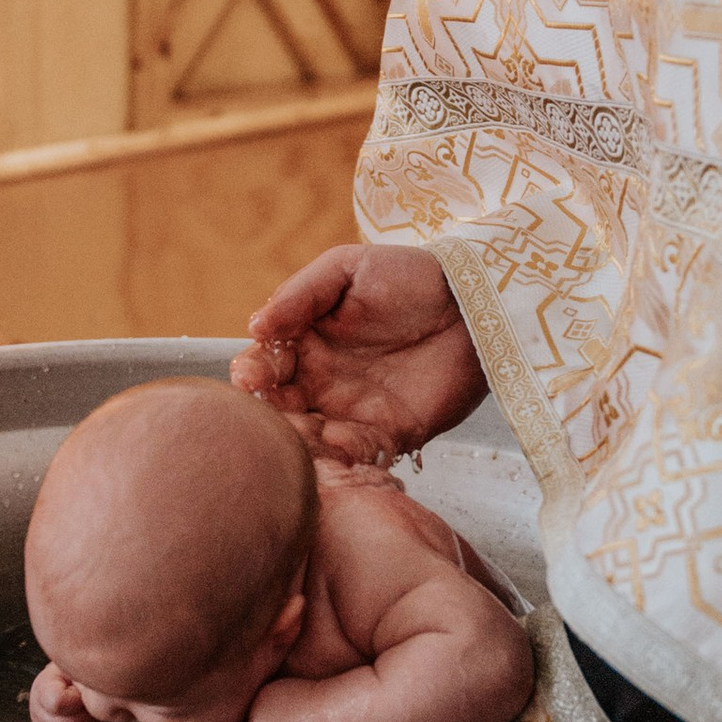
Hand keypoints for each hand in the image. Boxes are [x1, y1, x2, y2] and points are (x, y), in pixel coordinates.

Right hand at [30, 663, 101, 721]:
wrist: (79, 685)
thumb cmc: (80, 675)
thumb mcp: (78, 667)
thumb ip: (80, 672)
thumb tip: (85, 689)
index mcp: (43, 688)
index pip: (57, 703)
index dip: (77, 702)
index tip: (82, 694)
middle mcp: (37, 711)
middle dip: (85, 718)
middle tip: (90, 707)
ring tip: (89, 719)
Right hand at [233, 243, 485, 464]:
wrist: (472, 301)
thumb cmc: (408, 276)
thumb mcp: (348, 269)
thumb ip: (299, 294)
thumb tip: (254, 326)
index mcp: (304, 344)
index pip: (265, 364)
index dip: (253, 371)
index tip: (249, 376)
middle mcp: (319, 383)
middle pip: (280, 408)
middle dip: (269, 414)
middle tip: (268, 413)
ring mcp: (351, 412)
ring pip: (312, 437)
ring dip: (301, 440)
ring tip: (301, 434)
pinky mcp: (388, 434)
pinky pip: (360, 452)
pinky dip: (348, 452)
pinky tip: (342, 443)